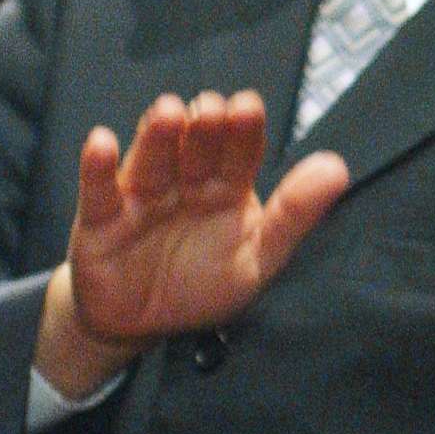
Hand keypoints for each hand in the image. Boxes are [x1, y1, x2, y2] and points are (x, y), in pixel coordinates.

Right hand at [33, 91, 348, 396]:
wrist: (140, 325)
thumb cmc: (203, 284)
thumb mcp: (258, 258)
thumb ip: (295, 215)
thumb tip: (337, 169)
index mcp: (227, 187)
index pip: (240, 150)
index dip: (244, 129)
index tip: (248, 108)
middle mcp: (185, 181)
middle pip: (195, 146)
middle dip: (204, 126)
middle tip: (212, 110)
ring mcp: (142, 196)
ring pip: (151, 159)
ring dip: (157, 135)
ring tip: (167, 112)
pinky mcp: (100, 220)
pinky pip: (98, 191)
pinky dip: (97, 167)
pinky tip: (101, 143)